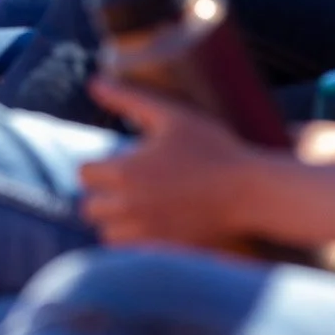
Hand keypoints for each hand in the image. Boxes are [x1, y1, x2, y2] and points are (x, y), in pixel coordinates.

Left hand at [80, 77, 264, 250]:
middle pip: (89, 207)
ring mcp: (144, 231)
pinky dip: (130, 241)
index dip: (97, 167)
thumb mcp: (172, 116)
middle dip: (102, 196)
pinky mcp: (161, 250)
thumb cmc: (212, 148)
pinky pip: (128, 252)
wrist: (250, 191)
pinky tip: (148, 226)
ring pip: (105, 233)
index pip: (84, 173)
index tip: (116, 164)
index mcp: (126, 170)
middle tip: (125, 187)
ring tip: (135, 208)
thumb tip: (94, 82)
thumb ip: (129, 99)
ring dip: (113, 221)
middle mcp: (128, 204)